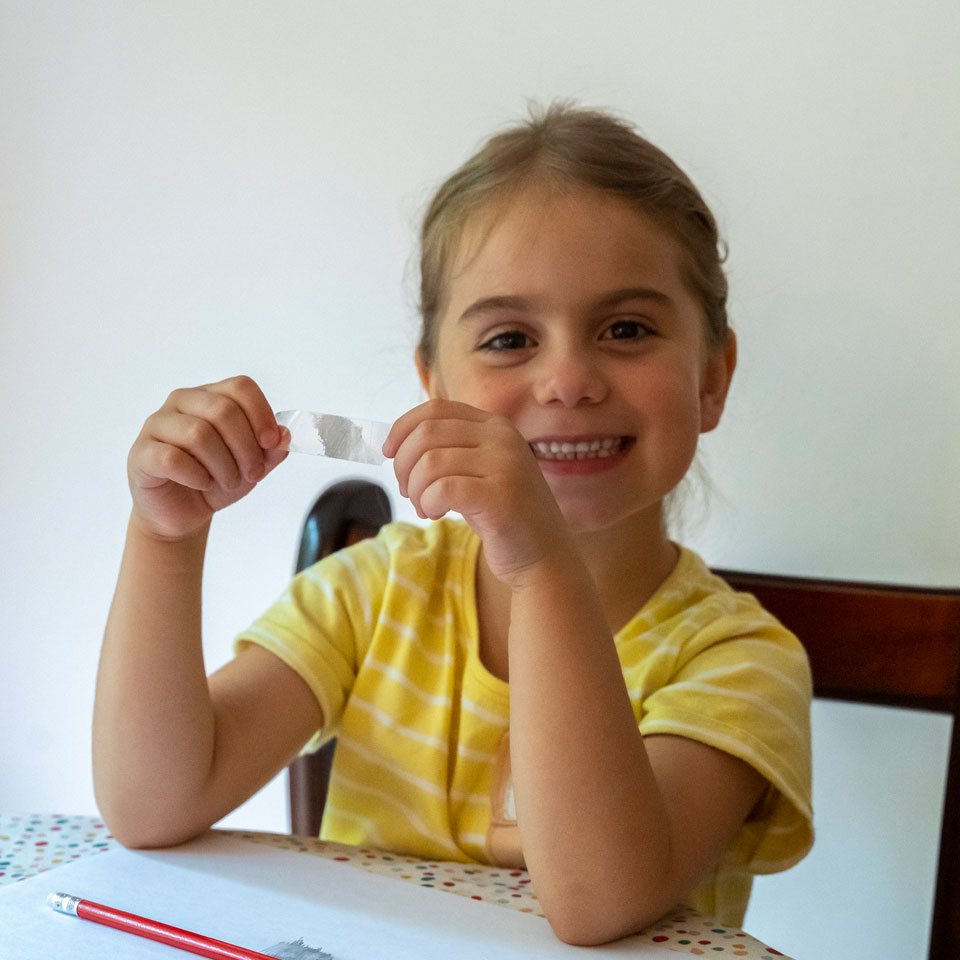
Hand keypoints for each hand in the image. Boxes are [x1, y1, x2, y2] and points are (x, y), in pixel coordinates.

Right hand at [127, 375, 287, 540]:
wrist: (182, 512)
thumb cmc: (216, 480)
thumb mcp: (254, 466)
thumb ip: (271, 450)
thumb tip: (284, 434)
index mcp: (211, 396)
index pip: (240, 387)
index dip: (262, 415)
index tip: (271, 443)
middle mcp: (182, 402)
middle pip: (223, 410)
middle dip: (246, 448)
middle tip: (253, 473)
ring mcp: (157, 425)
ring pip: (198, 433)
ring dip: (224, 465)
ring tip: (229, 481)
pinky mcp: (141, 453)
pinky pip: (172, 458)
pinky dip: (197, 475)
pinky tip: (203, 484)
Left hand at [384, 399, 573, 588]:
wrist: (544, 555)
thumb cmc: (502, 515)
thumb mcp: (478, 471)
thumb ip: (450, 449)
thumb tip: (397, 442)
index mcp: (495, 426)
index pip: (435, 409)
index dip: (402, 428)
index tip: (389, 453)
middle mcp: (503, 438)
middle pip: (426, 434)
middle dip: (404, 464)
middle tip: (408, 491)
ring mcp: (506, 465)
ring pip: (430, 462)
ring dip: (415, 489)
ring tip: (424, 506)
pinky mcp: (501, 496)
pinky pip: (442, 489)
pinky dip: (428, 502)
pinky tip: (435, 514)